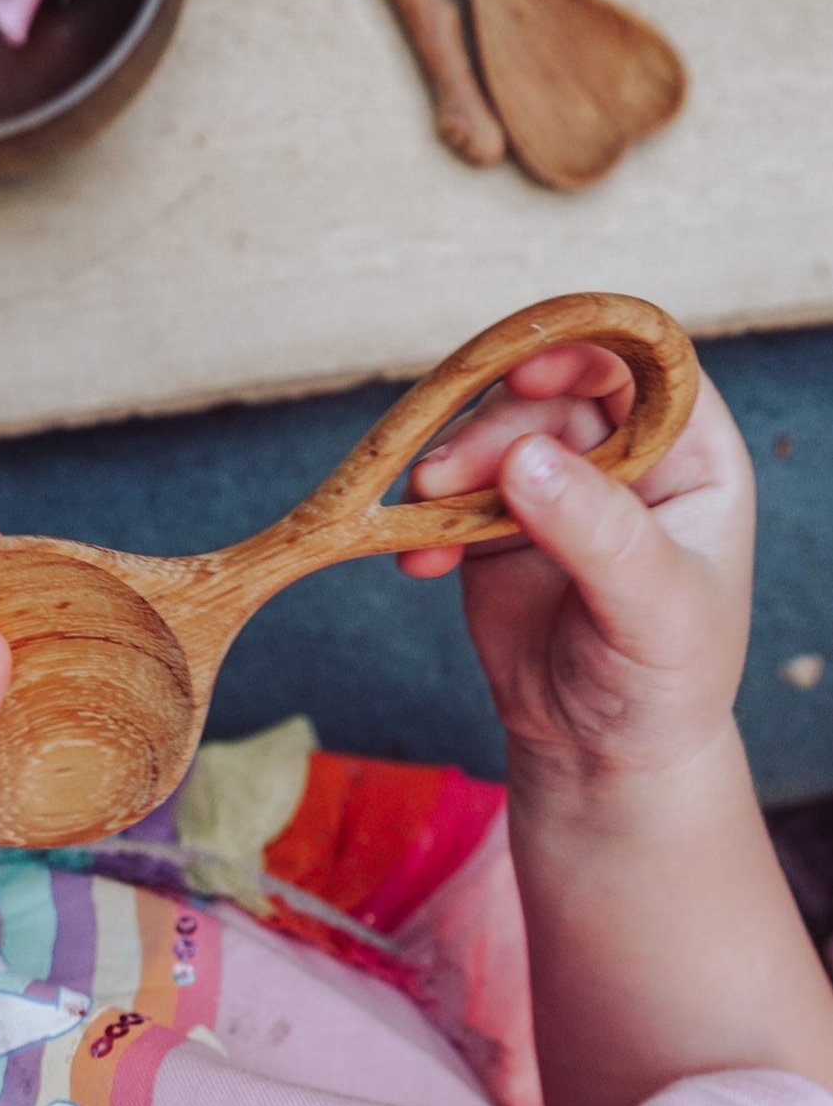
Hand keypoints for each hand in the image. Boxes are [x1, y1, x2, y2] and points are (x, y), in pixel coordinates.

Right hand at [399, 344, 754, 792]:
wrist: (601, 751)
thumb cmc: (665, 680)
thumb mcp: (654, 608)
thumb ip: (596, 531)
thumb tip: (522, 458)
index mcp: (689, 457)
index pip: (645, 369)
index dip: (587, 354)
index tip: (527, 376)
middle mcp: (620, 459)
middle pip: (547, 399)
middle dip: (491, 431)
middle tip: (441, 480)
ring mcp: (551, 490)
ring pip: (488, 441)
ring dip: (444, 472)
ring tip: (419, 519)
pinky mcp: (493, 529)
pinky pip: (445, 501)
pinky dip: (420, 522)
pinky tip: (416, 560)